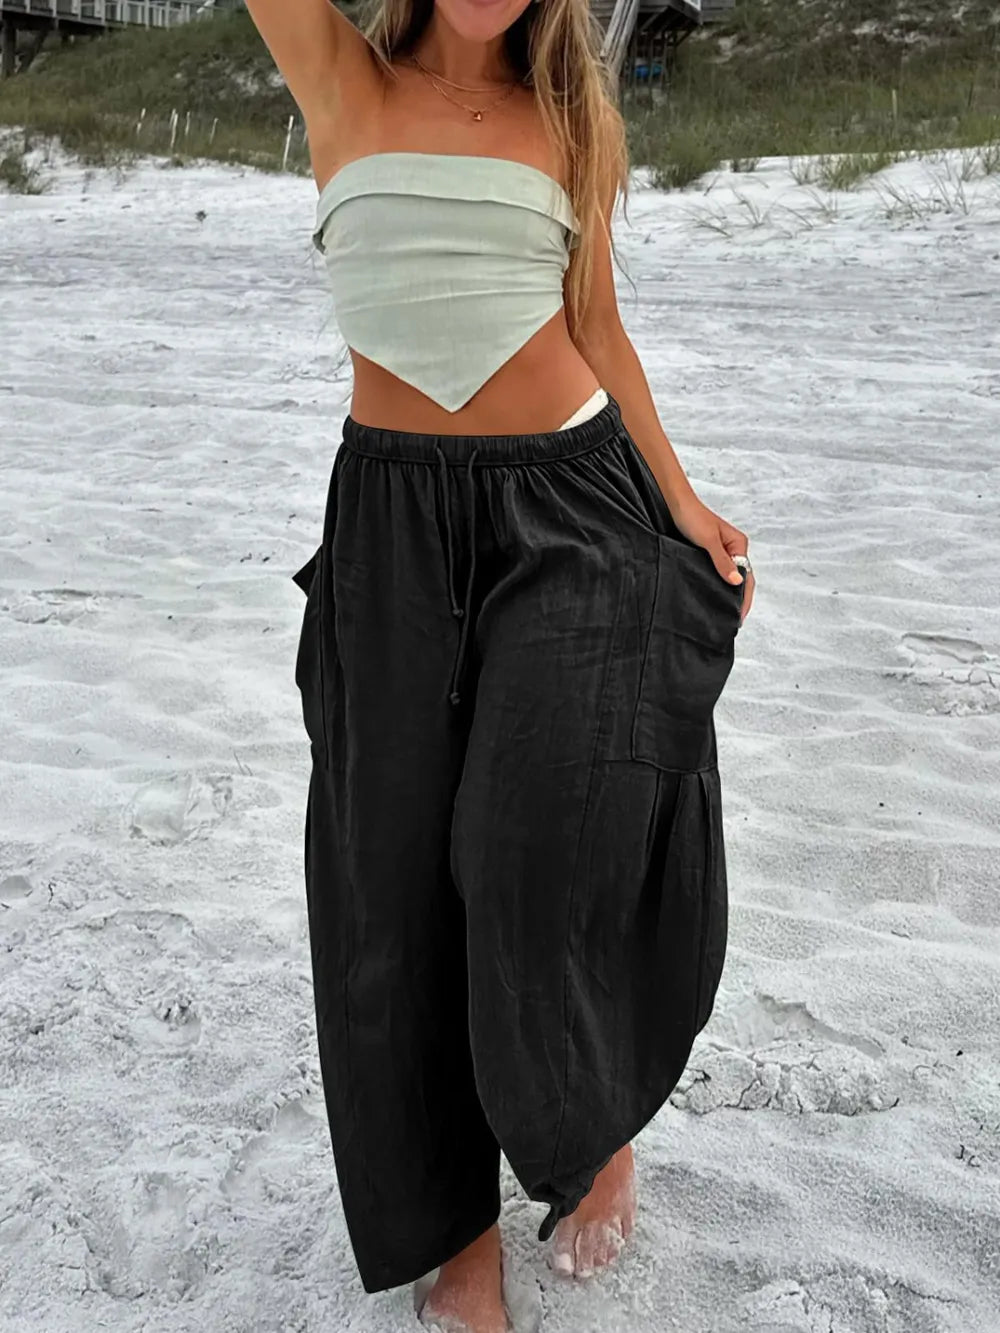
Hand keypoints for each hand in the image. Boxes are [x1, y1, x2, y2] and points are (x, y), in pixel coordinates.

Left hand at [668, 489, 753, 624]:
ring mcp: (719, 551)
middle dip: (737, 600)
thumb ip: (722, 562)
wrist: (674, 502)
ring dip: (725, 594)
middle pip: (739, 578)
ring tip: (720, 615)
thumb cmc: (691, 516)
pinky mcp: (705, 552)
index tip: (738, 618)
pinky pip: (714, 572)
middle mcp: (732, 548)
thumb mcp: (708, 541)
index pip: (747, 576)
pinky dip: (714, 585)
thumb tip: (737, 582)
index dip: (744, 599)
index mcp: (738, 544)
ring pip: (726, 576)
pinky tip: (708, 597)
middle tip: (730, 622)